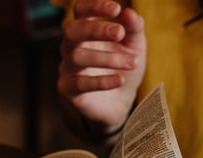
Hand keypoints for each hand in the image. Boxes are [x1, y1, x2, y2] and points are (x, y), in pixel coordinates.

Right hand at [57, 0, 145, 135]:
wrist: (120, 103)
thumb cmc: (123, 68)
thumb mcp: (134, 47)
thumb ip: (134, 29)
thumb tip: (129, 13)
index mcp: (85, 30)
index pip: (81, 10)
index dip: (94, 6)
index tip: (116, 8)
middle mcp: (71, 46)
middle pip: (72, 30)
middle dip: (96, 29)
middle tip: (119, 33)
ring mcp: (68, 68)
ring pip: (78, 57)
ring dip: (106, 58)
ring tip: (132, 62)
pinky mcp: (69, 90)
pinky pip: (80, 84)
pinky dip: (102, 81)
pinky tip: (120, 80)